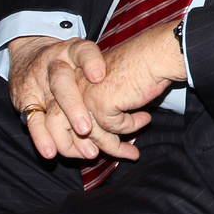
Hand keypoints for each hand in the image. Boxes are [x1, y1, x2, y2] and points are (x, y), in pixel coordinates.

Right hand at [8, 35, 108, 160]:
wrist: (30, 55)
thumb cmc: (71, 62)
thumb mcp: (88, 56)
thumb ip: (109, 73)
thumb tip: (143, 96)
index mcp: (73, 51)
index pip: (83, 52)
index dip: (90, 62)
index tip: (99, 76)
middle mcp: (54, 66)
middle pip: (61, 84)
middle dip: (74, 108)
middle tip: (87, 129)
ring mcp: (38, 85)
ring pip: (47, 109)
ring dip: (63, 133)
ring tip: (86, 151)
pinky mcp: (26, 101)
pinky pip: (33, 122)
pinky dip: (42, 139)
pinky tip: (52, 152)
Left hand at [77, 20, 184, 160]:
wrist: (154, 54)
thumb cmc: (138, 68)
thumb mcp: (111, 90)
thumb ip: (101, 110)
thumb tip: (101, 141)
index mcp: (70, 83)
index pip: (59, 119)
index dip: (72, 140)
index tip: (91, 152)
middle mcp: (72, 88)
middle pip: (66, 129)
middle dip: (84, 150)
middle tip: (102, 159)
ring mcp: (84, 95)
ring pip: (93, 134)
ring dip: (115, 147)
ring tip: (132, 153)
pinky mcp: (100, 102)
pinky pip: (114, 127)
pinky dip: (131, 126)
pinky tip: (144, 118)